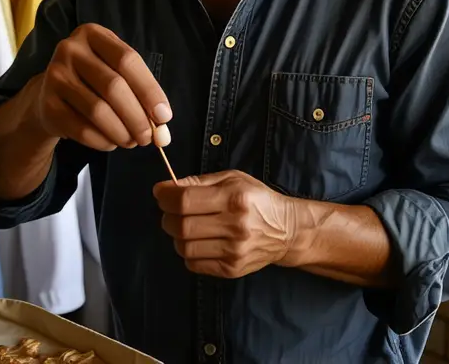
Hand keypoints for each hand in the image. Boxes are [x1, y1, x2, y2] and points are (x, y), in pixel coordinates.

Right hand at [34, 23, 171, 151]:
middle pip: (114, 86)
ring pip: (98, 110)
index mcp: (93, 34)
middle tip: (149, 138)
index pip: (128, 60)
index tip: (164, 116)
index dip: (150, 90)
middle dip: (137, 117)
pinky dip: (102, 141)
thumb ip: (139, 91)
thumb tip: (163, 121)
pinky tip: (111, 143)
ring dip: (121, 132)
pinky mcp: (47, 104)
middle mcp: (70, 49)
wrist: (50, 95)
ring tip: (131, 141)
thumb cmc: (92, 81)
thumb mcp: (115, 71)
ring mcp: (55, 75)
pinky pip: (81, 129)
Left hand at [153, 170, 301, 278]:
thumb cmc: (256, 200)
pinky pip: (193, 264)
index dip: (165, 197)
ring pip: (184, 248)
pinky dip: (188, 252)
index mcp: (234, 198)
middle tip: (171, 212)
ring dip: (177, 236)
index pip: (185, 201)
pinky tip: (199, 242)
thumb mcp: (233, 179)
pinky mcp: (232, 269)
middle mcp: (235, 226)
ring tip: (187, 227)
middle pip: (181, 226)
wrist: (287, 230)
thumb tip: (166, 188)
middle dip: (167, 217)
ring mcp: (234, 250)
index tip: (161, 194)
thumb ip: (199, 182)